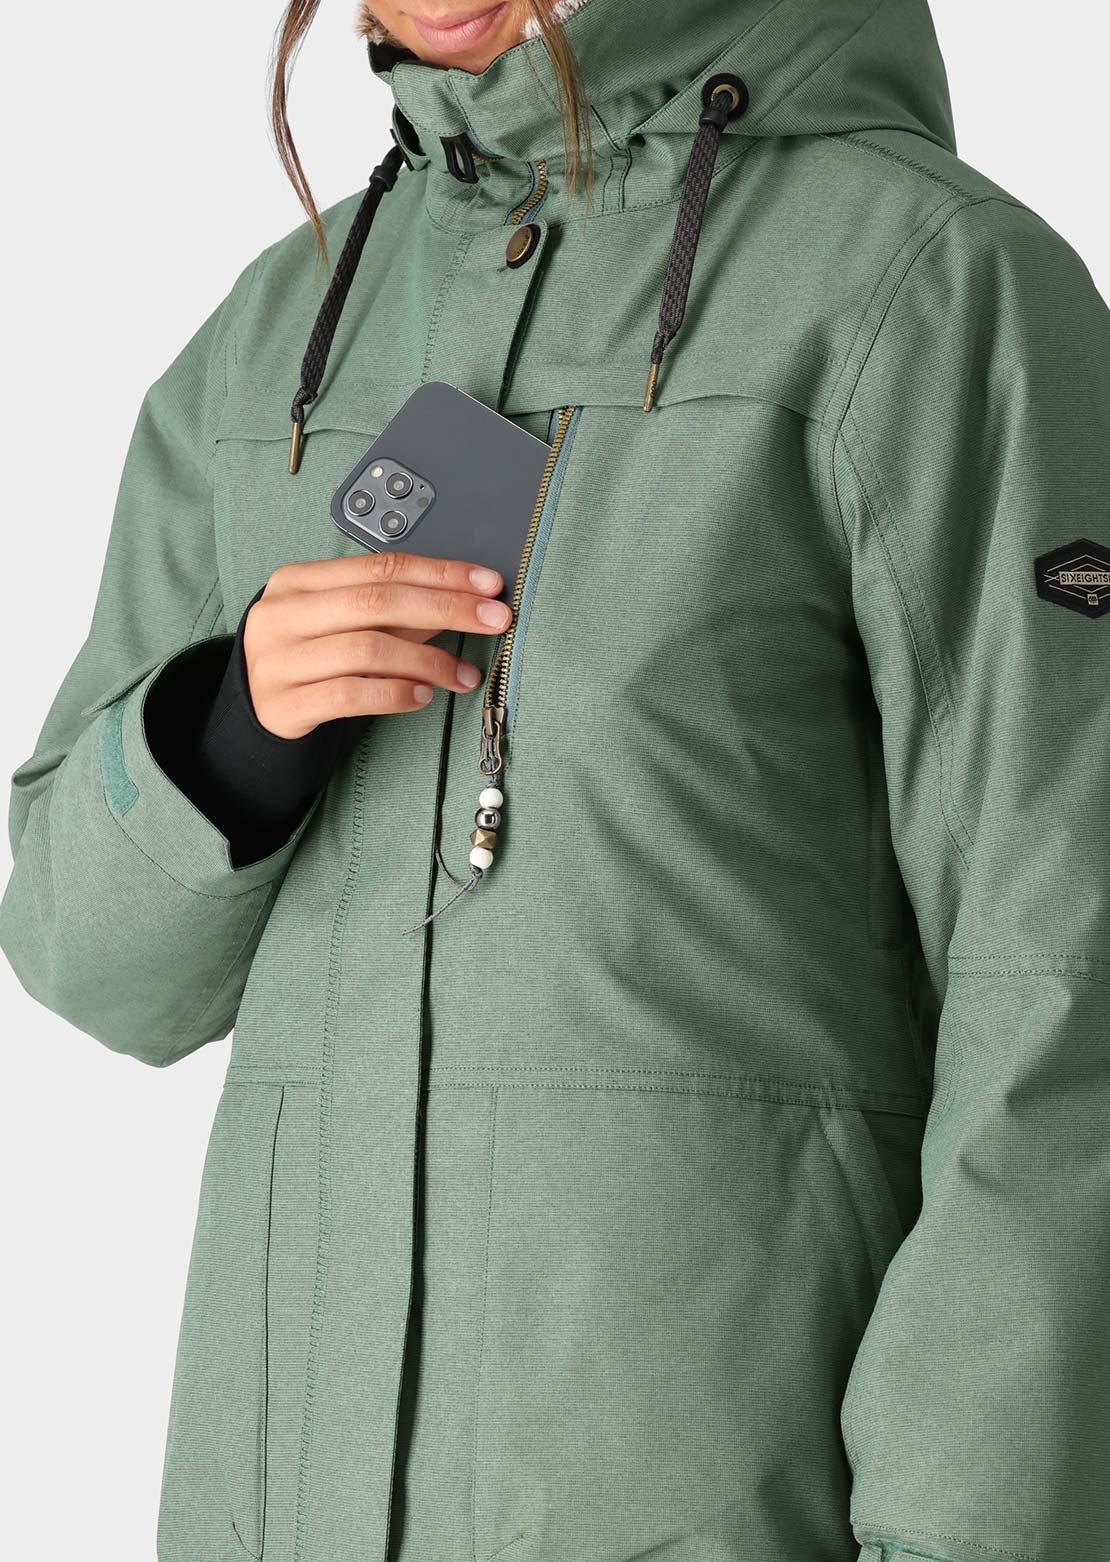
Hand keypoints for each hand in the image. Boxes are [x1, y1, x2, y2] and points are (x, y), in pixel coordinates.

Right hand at [243, 552, 512, 738]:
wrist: (250, 709)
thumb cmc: (305, 657)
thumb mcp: (341, 623)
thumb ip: (393, 611)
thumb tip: (460, 600)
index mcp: (297, 581)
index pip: (381, 568)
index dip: (440, 573)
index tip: (488, 584)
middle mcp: (283, 615)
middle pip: (378, 602)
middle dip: (446, 608)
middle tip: (495, 620)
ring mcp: (279, 661)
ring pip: (368, 649)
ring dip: (429, 661)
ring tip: (464, 675)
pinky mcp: (284, 705)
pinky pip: (350, 695)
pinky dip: (395, 694)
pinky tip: (423, 696)